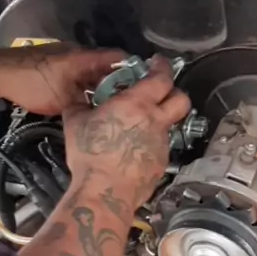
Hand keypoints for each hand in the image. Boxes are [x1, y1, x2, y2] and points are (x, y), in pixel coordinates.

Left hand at [0, 44, 126, 114]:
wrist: (2, 75)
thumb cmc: (33, 84)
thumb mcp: (63, 100)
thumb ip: (87, 104)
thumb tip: (107, 113)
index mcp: (85, 58)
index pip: (118, 57)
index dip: (135, 69)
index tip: (147, 85)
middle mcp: (80, 55)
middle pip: (108, 66)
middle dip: (121, 82)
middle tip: (134, 102)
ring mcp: (68, 60)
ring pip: (93, 72)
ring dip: (103, 86)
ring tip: (117, 106)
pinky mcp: (58, 67)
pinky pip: (81, 76)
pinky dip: (89, 87)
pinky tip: (93, 104)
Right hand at [63, 55, 190, 206]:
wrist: (105, 192)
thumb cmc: (90, 155)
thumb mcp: (75, 123)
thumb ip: (80, 106)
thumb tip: (78, 101)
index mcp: (137, 104)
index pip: (162, 77)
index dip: (162, 67)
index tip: (157, 63)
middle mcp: (155, 121)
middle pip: (181, 100)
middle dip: (174, 92)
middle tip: (160, 93)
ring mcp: (162, 144)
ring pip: (170, 125)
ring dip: (159, 122)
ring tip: (139, 127)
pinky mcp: (162, 164)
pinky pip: (160, 148)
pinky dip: (151, 145)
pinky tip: (134, 151)